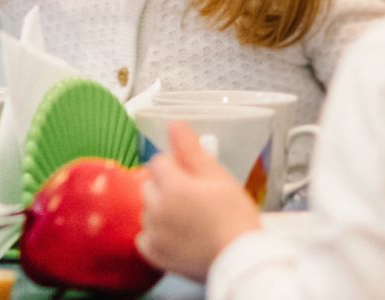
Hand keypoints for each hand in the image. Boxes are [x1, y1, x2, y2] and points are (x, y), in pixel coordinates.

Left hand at [136, 122, 260, 281]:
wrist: (240, 259)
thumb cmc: (235, 216)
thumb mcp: (217, 176)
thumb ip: (191, 150)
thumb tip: (173, 124)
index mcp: (171, 185)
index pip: (159, 162)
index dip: (177, 166)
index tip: (194, 177)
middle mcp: (156, 208)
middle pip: (150, 185)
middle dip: (166, 186)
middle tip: (194, 198)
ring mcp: (153, 232)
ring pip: (147, 210)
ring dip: (161, 210)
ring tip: (189, 219)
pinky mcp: (155, 255)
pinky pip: (144, 237)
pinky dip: (156, 235)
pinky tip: (177, 235)